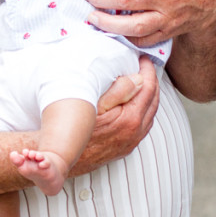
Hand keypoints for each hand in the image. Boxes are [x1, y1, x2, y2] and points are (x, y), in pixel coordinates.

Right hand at [73, 56, 158, 173]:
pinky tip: (136, 103)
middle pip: (154, 100)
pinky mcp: (125, 148)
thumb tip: (139, 78)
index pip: (149, 88)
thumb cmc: (74, 128)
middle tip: (144, 66)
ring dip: (149, 96)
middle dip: (152, 81)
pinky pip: (144, 126)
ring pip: (150, 114)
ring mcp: (131, 142)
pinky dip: (145, 110)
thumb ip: (119, 90)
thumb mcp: (94, 104)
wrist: (61, 157)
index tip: (144, 59)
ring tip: (141, 80)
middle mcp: (135, 132)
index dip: (148, 70)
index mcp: (130, 118)